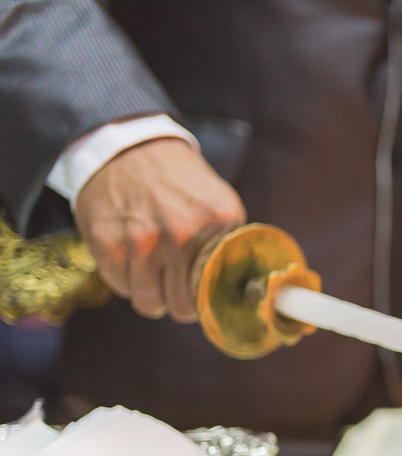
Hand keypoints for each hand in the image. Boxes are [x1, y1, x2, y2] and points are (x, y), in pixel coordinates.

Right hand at [74, 137, 245, 321]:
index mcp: (217, 223)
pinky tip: (131, 259)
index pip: (215, 292)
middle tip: (174, 289)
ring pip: (148, 303)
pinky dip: (125, 280)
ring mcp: (142, 242)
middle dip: (178, 303)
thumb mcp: (220, 202)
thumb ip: (230, 242)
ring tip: (152, 273)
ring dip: (151, 295)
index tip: (202, 298)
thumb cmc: (178, 181)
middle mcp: (180, 236)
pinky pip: (119, 287)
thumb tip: (239, 287)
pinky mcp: (107, 244)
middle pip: (181, 306)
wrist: (129, 148)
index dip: (206, 301)